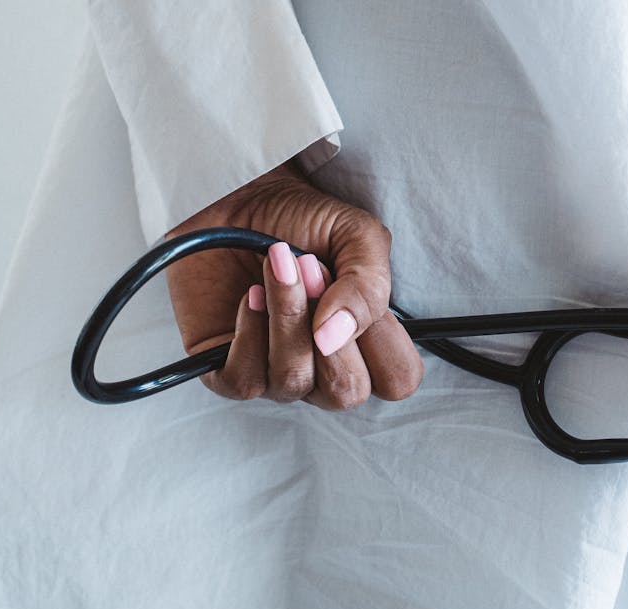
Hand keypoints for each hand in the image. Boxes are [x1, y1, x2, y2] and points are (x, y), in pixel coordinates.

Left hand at [165, 162, 422, 408]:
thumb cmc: (303, 220)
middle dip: (326, 324)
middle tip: (310, 267)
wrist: (239, 197)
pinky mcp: (230, 369)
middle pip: (345, 392)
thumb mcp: (357, 236)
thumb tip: (334, 336)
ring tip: (276, 264)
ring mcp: (279, 374)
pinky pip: (244, 381)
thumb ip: (368, 287)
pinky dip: (248, 333)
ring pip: (292, 380)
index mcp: (367, 344)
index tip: (355, 289)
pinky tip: (249, 295)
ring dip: (286, 315)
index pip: (397, 380)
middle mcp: (327, 369)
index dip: (382, 342)